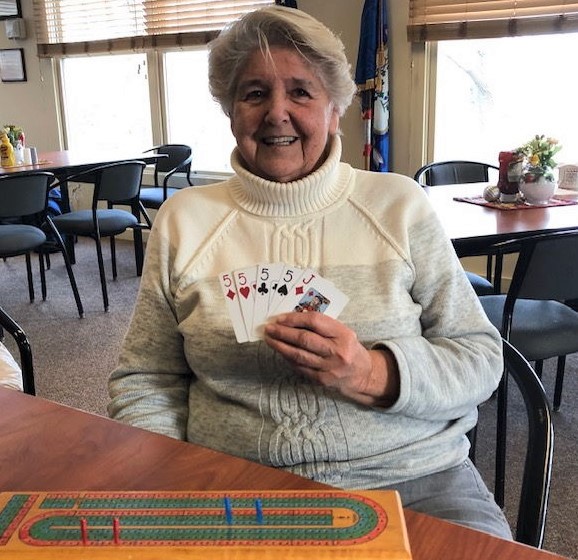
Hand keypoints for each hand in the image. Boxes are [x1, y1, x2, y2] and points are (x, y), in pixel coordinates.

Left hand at [263, 312, 398, 406]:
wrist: (362, 374)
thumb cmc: (348, 347)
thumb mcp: (342, 332)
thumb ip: (322, 325)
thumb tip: (292, 319)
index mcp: (343, 334)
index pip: (315, 321)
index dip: (294, 319)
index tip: (280, 318)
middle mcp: (337, 351)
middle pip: (304, 339)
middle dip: (283, 333)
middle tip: (269, 328)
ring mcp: (329, 367)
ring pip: (299, 355)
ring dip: (280, 346)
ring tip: (269, 339)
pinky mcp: (322, 380)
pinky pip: (300, 367)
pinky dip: (288, 358)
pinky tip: (280, 351)